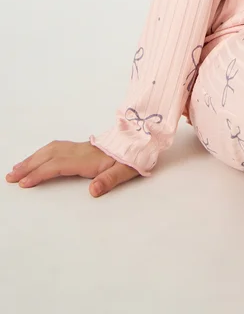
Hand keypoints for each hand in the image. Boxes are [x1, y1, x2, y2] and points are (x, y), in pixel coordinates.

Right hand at [5, 140, 139, 196]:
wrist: (143, 139)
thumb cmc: (135, 156)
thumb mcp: (127, 170)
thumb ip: (110, 180)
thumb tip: (93, 191)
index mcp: (89, 158)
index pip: (58, 165)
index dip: (40, 174)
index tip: (24, 183)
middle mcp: (82, 150)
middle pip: (49, 155)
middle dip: (29, 165)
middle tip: (10, 176)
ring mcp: (81, 147)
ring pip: (51, 149)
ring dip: (33, 158)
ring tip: (17, 168)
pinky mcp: (83, 147)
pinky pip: (57, 148)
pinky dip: (42, 153)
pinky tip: (38, 158)